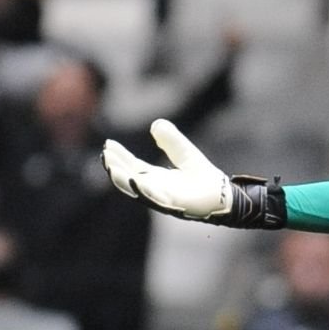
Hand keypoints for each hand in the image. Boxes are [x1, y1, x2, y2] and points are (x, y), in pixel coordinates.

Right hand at [101, 119, 285, 228]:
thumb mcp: (185, 153)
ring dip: (122, 179)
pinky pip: (155, 198)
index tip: (108, 144)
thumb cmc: (205, 179)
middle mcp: (155, 189)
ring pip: (137, 190)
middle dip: (115, 167)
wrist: (224, 196)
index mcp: (156, 178)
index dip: (119, 157)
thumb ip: (172, 140)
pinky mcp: (173, 205)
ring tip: (112, 167)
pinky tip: (134, 180)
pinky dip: (143, 190)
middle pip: (129, 178)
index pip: (132, 166)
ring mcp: (163, 198)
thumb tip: (156, 124)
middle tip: (105, 154)